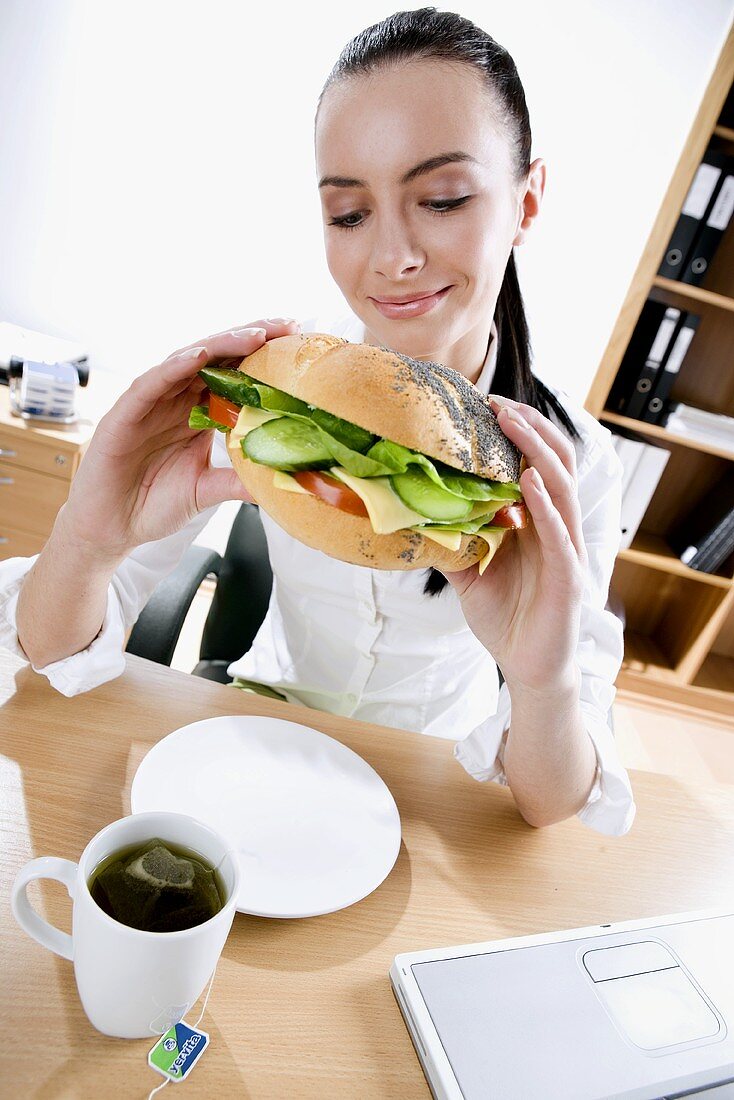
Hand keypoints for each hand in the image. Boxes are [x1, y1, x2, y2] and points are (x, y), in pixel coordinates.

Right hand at [60, 319, 299, 559]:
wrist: (111, 528)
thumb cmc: (152, 503)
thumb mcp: (206, 490)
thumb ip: (238, 482)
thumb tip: (280, 484)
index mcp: (196, 412)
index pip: (232, 374)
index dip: (262, 357)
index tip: (296, 344)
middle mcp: (174, 400)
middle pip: (215, 358)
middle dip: (250, 338)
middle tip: (288, 325)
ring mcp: (150, 403)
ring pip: (186, 362)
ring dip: (220, 344)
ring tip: (254, 334)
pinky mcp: (124, 414)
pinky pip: (150, 383)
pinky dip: (173, 367)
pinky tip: (198, 356)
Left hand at [440, 396, 586, 696]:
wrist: (527, 669)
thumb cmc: (506, 619)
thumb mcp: (469, 574)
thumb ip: (451, 543)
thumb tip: (413, 518)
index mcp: (537, 523)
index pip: (535, 465)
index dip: (517, 433)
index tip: (486, 405)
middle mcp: (558, 528)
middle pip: (554, 464)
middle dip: (529, 429)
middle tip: (497, 402)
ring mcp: (568, 551)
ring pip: (561, 489)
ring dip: (537, 453)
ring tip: (512, 424)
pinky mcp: (569, 578)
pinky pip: (560, 535)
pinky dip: (545, 508)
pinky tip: (528, 484)